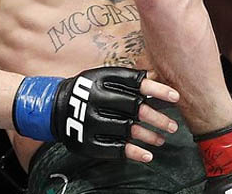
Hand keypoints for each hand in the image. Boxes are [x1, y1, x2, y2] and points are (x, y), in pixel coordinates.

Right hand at [13, 67, 179, 161]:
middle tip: (172, 126)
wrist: (55, 108)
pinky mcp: (85, 142)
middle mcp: (95, 99)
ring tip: (162, 139)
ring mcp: (89, 122)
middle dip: (157, 118)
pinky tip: (147, 155)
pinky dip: (133, 153)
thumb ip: (127, 79)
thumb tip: (157, 78)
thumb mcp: (102, 77)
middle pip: (134, 109)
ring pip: (127, 130)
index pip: (135, 84)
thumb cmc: (88, 90)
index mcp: (101, 80)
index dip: (157, 91)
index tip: (176, 98)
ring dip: (148, 136)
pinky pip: (114, 149)